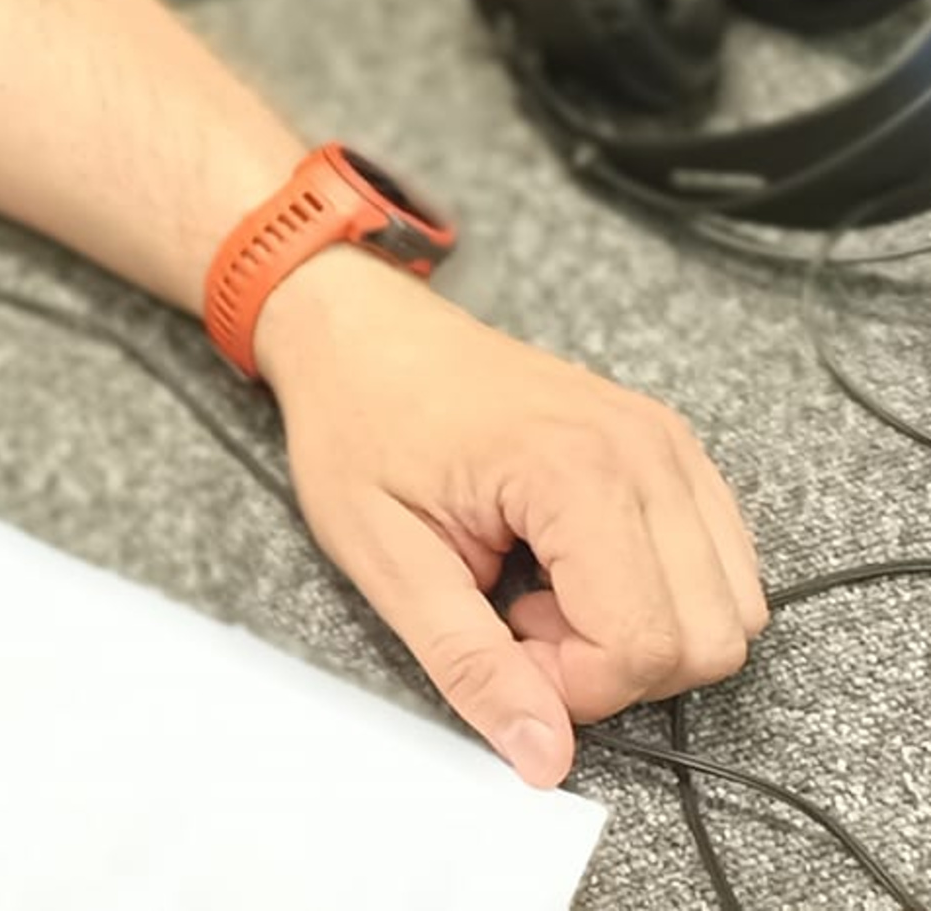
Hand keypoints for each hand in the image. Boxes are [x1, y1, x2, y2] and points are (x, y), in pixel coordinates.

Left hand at [248, 246, 769, 788]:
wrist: (355, 327)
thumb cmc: (357, 421)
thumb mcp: (384, 556)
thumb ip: (470, 664)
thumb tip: (546, 759)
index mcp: (573, 468)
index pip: (645, 645)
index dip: (576, 686)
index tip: (504, 649)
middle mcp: (643, 448)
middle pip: (711, 638)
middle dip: (618, 667)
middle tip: (521, 625)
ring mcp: (665, 441)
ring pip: (732, 609)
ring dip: (644, 633)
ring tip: (541, 590)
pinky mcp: (669, 447)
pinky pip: (720, 562)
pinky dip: (661, 593)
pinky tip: (572, 566)